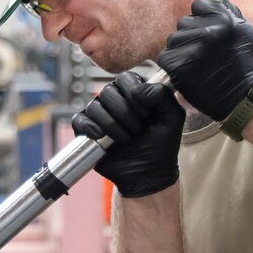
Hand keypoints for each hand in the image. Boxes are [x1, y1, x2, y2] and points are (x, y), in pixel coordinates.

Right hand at [71, 72, 184, 197]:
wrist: (146, 174)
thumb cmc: (161, 146)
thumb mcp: (172, 118)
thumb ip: (162, 95)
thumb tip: (137, 88)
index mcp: (135, 93)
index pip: (125, 78)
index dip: (134, 94)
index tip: (146, 114)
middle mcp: (115, 101)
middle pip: (107, 91)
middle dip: (124, 112)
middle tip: (137, 130)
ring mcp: (100, 115)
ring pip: (94, 106)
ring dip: (111, 124)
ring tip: (124, 139)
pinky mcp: (87, 131)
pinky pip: (79, 120)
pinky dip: (90, 127)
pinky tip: (101, 137)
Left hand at [159, 0, 252, 121]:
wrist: (240, 96)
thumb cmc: (242, 63)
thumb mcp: (245, 30)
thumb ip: (230, 11)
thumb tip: (215, 1)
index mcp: (224, 19)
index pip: (198, 5)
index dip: (201, 19)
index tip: (207, 34)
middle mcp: (208, 31)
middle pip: (183, 23)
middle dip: (190, 35)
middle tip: (202, 52)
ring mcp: (193, 49)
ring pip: (173, 40)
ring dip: (180, 50)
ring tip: (195, 63)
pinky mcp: (179, 66)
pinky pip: (165, 57)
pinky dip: (172, 64)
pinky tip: (186, 71)